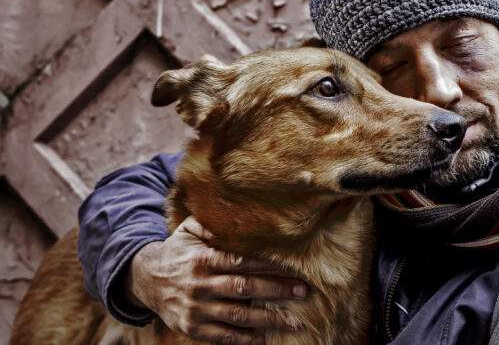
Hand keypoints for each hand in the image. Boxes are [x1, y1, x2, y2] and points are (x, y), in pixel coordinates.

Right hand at [126, 216, 307, 343]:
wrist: (145, 279)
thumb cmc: (177, 251)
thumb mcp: (189, 230)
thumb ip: (212, 223)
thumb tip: (238, 217)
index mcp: (203, 259)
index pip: (242, 262)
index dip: (269, 266)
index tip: (293, 267)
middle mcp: (200, 285)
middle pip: (245, 288)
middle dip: (277, 290)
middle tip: (303, 291)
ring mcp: (196, 309)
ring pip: (239, 315)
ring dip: (269, 319)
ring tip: (294, 320)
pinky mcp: (192, 328)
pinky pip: (223, 336)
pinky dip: (245, 339)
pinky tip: (265, 338)